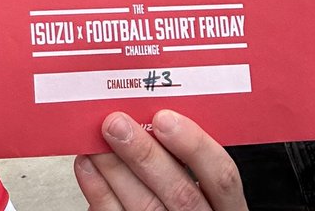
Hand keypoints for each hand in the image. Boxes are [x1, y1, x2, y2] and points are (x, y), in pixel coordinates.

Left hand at [75, 110, 246, 209]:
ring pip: (145, 207)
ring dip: (115, 168)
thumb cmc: (183, 197)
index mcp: (225, 204)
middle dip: (144, 154)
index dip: (194, 146)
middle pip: (179, 193)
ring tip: (96, 140)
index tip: (165, 118)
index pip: (221, 176)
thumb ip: (183, 155)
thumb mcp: (199, 179)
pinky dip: (100, 192)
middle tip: (116, 123)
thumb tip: (146, 112)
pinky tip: (89, 167)